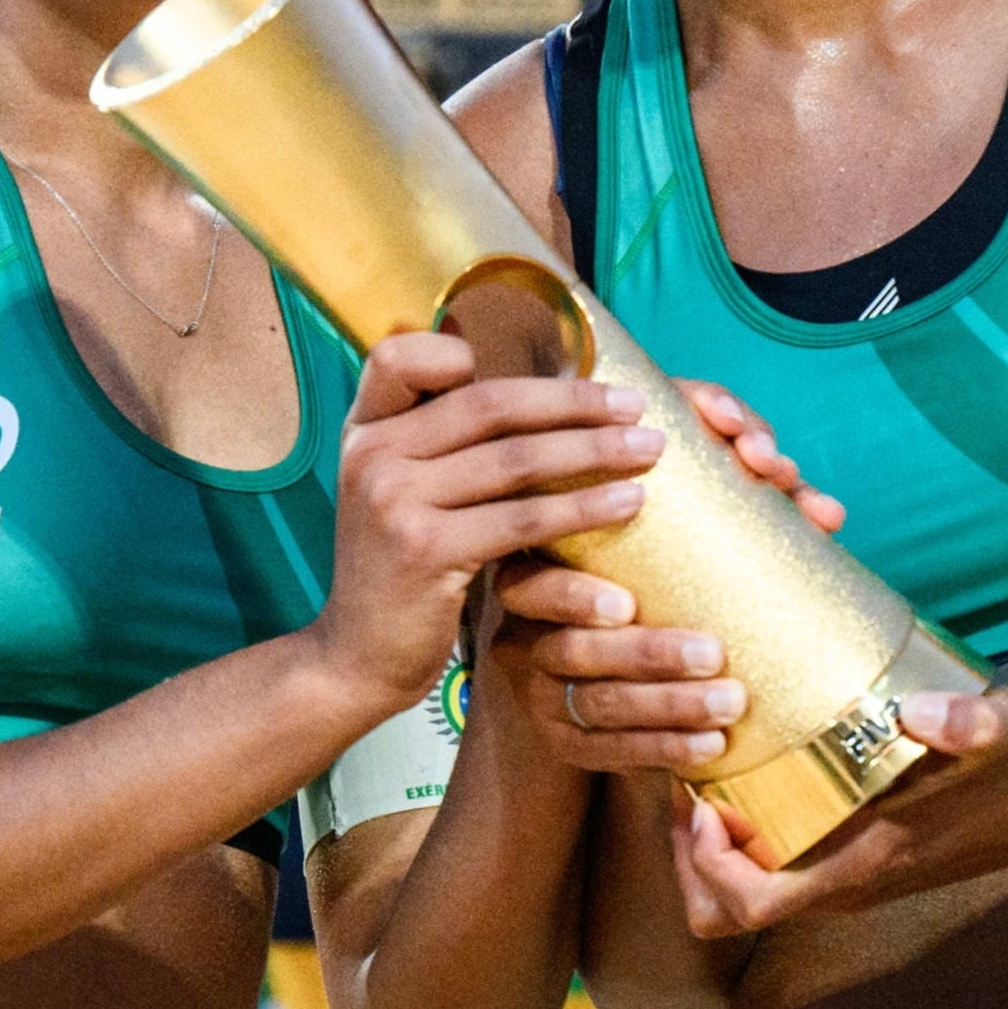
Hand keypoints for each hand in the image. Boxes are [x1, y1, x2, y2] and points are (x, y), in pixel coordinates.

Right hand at [312, 330, 663, 720]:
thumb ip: (440, 442)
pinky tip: (629, 503)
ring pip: (516, 459)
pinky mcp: (425, 551)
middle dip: (573, 401)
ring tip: (649, 449)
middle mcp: (372, 454)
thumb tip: (534, 390)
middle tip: (636, 405)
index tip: (528, 369)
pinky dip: (585, 508)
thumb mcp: (397, 492)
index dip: (463, 350)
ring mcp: (393, 500)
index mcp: (367, 429)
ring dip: (595, 450)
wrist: (358, 659)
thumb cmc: (401, 570)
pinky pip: (523, 518)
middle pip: (490, 404)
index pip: (404, 356)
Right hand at [490, 381, 844, 771]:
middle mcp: (523, 634)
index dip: (571, 595)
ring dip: (668, 705)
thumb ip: (721, 509)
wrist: (592, 657)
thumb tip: (822, 509)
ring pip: (600, 705)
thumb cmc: (644, 571)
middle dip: (648, 655)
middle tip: (714, 653)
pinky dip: (665, 750)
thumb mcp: (655, 535)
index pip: (531, 581)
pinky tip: (712, 747)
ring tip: (730, 701)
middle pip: (575, 650)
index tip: (626, 604)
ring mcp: (542, 694)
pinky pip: (611, 753)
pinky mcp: (568, 741)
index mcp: (533, 568)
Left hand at [671, 685, 1007, 934]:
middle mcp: (847, 882)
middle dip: (688, 855)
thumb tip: (921, 711)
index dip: (704, 862)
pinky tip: (751, 768)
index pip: (750, 905)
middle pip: (728, 909)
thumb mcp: (1003, 729)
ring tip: (708, 767)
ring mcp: (851, 874)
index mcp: (864, 864)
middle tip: (687, 777)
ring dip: (711, 843)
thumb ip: (967, 723)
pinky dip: (747, 833)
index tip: (700, 794)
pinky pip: (777, 866)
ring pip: (747, 892)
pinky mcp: (860, 854)